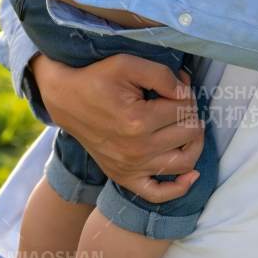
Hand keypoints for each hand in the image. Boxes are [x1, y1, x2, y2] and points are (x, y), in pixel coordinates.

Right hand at [30, 52, 203, 202]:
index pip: (185, 109)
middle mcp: (136, 149)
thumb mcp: (127, 63)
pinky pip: (158, 193)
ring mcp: (131, 166)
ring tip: (185, 127)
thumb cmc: (95, 78)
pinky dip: (179, 188)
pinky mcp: (124, 176)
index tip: (175, 86)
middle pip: (190, 134)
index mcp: (138, 120)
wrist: (64, 99)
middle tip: (176, 103)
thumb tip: (186, 92)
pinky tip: (190, 175)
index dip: (185, 94)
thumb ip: (162, 75)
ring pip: (185, 162)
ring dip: (193, 143)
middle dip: (190, 114)